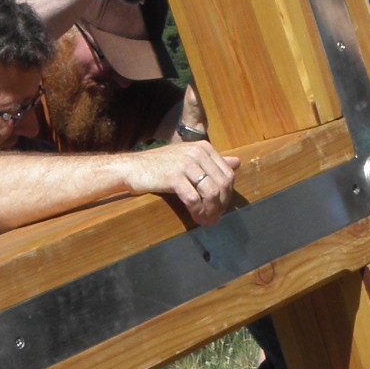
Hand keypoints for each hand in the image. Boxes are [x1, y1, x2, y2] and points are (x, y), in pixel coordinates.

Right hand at [126, 137, 240, 222]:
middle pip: (222, 184)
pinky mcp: (174, 177)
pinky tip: (196, 218)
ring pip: (211, 192)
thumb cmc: (159, 165)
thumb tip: (237, 162)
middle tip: (215, 218)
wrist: (131, 168)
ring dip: (212, 211)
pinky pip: (194, 199)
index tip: (220, 207)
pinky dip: (198, 212)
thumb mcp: (188, 158)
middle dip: (221, 205)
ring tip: (207, 221)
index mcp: (203, 147)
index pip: (227, 174)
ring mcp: (185, 164)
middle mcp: (197, 152)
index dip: (227, 195)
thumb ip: (212, 161)